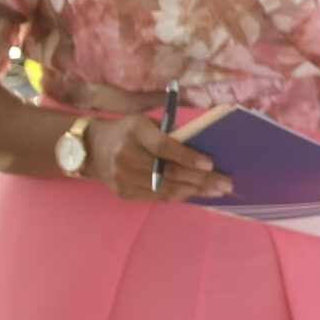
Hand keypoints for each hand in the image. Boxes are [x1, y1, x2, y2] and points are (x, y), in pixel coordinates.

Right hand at [92, 115, 230, 204]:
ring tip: (216, 191)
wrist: (93, 148)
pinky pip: (156, 197)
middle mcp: (125, 156)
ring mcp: (121, 177)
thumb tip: (204, 148)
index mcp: (134, 132)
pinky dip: (178, 195)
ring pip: (164, 189)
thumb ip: (171, 134)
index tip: (211, 164)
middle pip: (168, 172)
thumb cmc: (130, 131)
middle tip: (226, 184)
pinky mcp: (123, 193)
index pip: (163, 147)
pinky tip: (195, 193)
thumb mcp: (147, 123)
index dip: (187, 157)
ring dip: (194, 191)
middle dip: (201, 179)